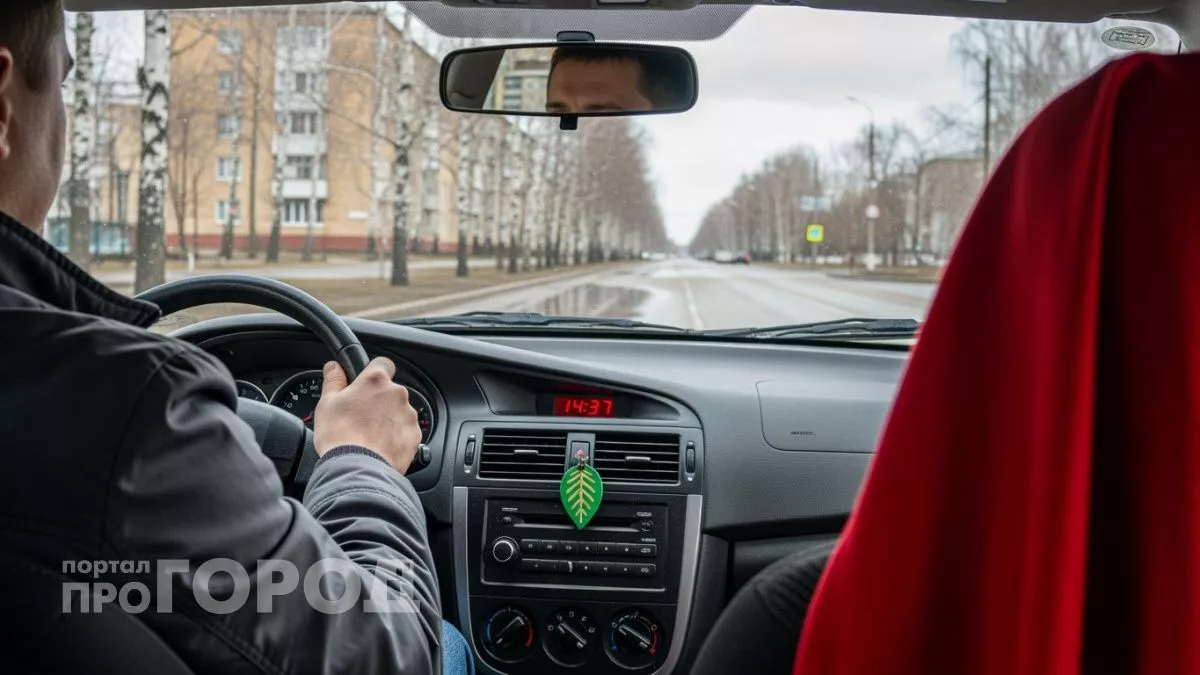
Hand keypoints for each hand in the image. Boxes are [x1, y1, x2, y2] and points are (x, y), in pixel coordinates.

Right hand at [313, 358, 421, 473]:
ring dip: (389, 418)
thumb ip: (334, 380)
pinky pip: (406, 431)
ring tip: (370, 435)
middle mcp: (397, 394)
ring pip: (400, 411)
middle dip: (379, 400)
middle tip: (362, 416)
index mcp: (375, 381)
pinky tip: (380, 445)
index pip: (383, 363)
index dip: (373, 372)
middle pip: (391, 391)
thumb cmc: (340, 435)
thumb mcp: (327, 403)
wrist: (357, 468)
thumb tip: (334, 367)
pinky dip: (396, 436)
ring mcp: (408, 415)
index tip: (366, 383)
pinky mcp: (415, 435)